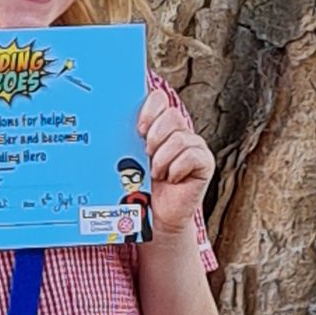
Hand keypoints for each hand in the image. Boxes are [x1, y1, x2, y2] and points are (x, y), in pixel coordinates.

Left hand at [137, 89, 214, 235]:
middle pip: (171, 115)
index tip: (139, 129)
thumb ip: (129, 139)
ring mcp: (195, 145)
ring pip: (179, 137)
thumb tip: (111, 123)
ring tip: (156, 173)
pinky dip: (176, 168)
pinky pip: (191, 156)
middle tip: (147, 154)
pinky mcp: (205, 161)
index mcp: (159, 125)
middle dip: (155, 136)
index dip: (149, 109)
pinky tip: (171, 179)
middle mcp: (179, 131)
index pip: (158, 99)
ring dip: (163, 158)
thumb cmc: (142, 186)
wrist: (157, 215)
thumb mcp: (131, 158)